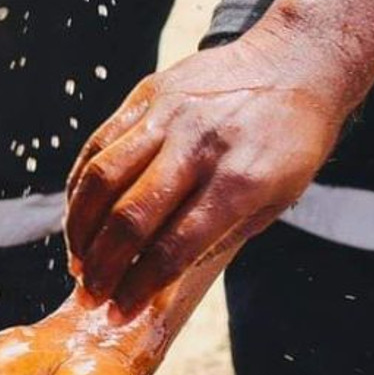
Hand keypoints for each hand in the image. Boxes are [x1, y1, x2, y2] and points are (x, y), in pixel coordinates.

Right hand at [65, 35, 345, 317]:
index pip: (175, 247)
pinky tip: (79, 216)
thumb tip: (154, 277)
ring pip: (102, 178)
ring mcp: (167, 115)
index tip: (119, 311)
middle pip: (130, 216)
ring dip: (80, 229)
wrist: (296, 63)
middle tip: (91, 294)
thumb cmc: (289, 143)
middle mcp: (199, 145)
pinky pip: (98, 145)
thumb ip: (214, 236)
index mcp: (241, 180)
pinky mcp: (145, 96)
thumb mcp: (274, 200)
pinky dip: (80, 187)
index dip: (139, 286)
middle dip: (102, 266)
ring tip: (78, 260)